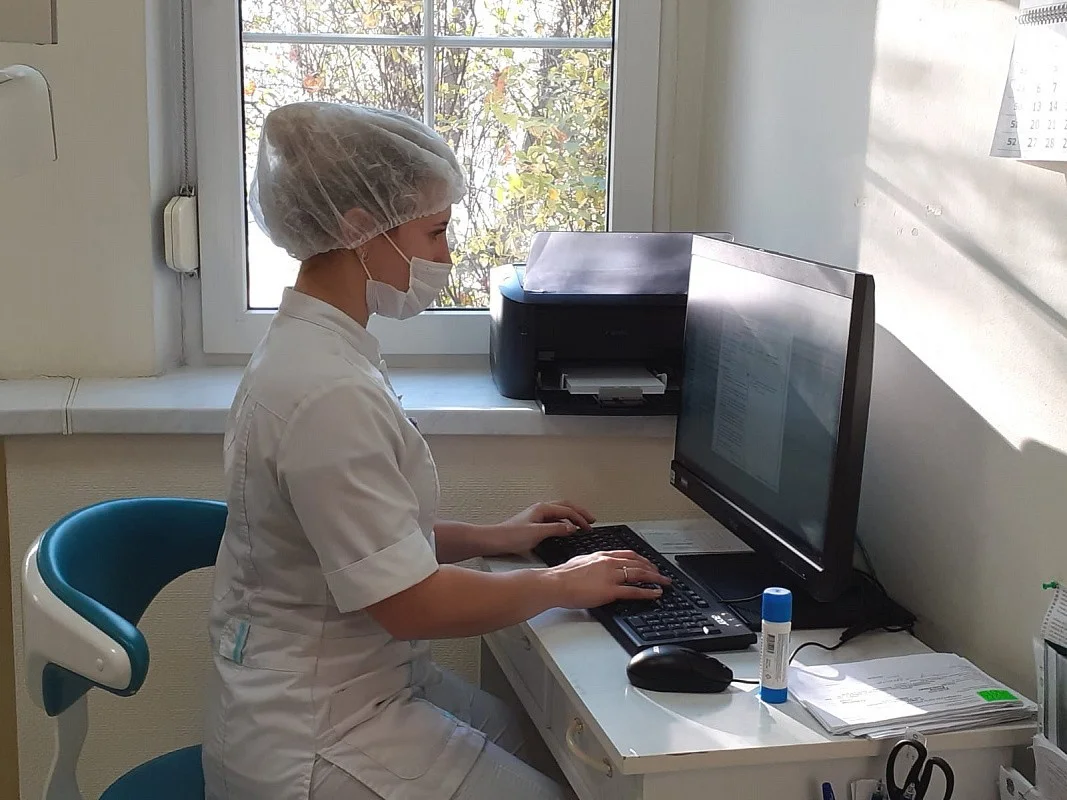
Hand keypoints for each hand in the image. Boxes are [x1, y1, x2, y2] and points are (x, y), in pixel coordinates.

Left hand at [496, 500, 596, 553]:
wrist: (494, 540)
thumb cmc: (511, 536)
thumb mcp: (537, 533)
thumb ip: (556, 529)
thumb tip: (572, 527)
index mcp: (542, 509)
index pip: (567, 510)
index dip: (580, 518)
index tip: (589, 526)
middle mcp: (540, 509)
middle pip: (565, 506)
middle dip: (580, 512)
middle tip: (592, 519)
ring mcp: (537, 515)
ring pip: (560, 512)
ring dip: (572, 516)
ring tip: (582, 523)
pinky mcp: (534, 523)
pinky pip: (554, 518)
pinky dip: (564, 521)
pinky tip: (566, 529)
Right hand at [546, 550, 670, 608]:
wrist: (555, 583)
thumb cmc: (562, 575)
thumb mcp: (580, 561)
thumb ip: (592, 563)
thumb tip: (595, 567)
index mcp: (601, 555)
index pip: (627, 554)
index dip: (641, 559)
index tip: (648, 563)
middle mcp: (608, 563)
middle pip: (637, 563)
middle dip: (652, 568)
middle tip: (661, 573)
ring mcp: (610, 576)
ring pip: (639, 574)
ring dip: (655, 578)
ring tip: (664, 582)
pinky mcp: (609, 590)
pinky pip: (633, 590)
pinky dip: (647, 592)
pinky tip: (655, 593)